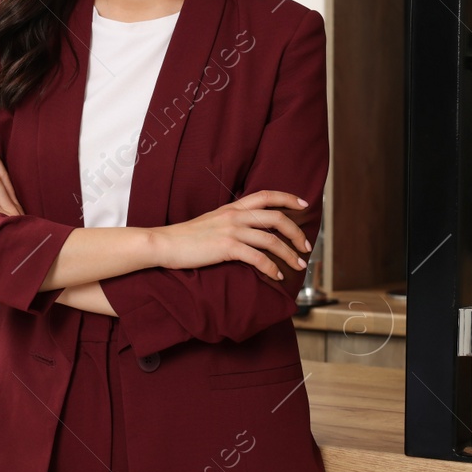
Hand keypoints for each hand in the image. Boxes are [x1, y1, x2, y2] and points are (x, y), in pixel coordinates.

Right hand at [147, 190, 312, 280]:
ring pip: (271, 239)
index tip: (304, 205)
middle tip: (306, 246)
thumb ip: (231, 222)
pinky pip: (257, 257)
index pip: (266, 195)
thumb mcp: (212, 222)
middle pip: (276, 218)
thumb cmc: (186, 237)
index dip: (288, 198)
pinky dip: (270, 268)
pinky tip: (276, 276)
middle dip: (296, 232)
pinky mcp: (226, 247)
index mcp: (233, 208)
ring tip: (298, 266)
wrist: (164, 243)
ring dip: (289, 253)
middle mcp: (235, 216)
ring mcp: (231, 231)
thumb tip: (249, 232)